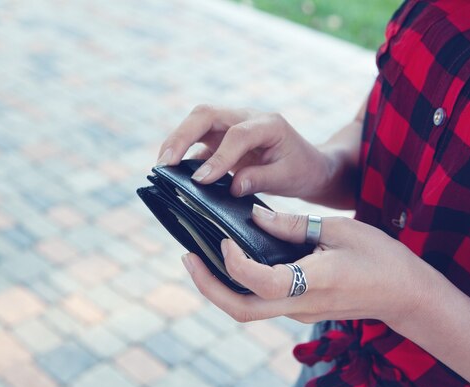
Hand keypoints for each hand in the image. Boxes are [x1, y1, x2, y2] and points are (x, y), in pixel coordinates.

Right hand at [157, 105, 331, 198]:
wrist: (308, 164)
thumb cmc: (301, 170)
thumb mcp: (288, 177)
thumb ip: (260, 180)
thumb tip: (232, 187)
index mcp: (268, 123)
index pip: (237, 134)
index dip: (218, 157)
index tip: (202, 181)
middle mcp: (246, 117)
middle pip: (206, 114)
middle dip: (182, 136)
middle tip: (165, 163)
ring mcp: (231, 124)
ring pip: (196, 123)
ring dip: (176, 142)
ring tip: (161, 167)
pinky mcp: (221, 137)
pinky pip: (197, 141)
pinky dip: (182, 154)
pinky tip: (170, 172)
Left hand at [181, 205, 436, 326]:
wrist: (407, 295)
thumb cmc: (382, 258)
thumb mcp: (341, 229)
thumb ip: (294, 224)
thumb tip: (255, 215)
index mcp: (314, 282)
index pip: (261, 282)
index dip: (235, 262)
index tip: (225, 237)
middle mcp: (300, 305)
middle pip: (241, 310)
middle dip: (208, 285)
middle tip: (188, 257)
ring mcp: (299, 312)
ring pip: (247, 310)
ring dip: (219, 287)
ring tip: (200, 257)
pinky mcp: (300, 310)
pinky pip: (261, 302)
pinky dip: (240, 284)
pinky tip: (233, 260)